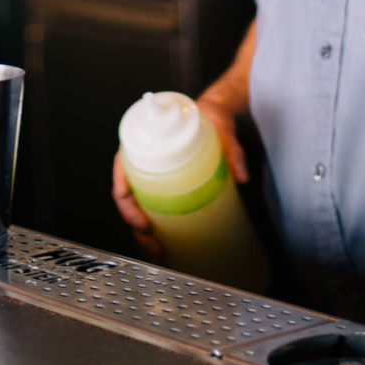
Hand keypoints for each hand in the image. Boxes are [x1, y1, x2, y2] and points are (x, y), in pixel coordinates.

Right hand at [109, 89, 250, 260]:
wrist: (215, 112)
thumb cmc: (208, 115)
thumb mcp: (221, 127)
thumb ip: (232, 150)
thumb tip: (242, 176)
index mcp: (148, 140)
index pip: (123, 166)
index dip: (123, 192)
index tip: (136, 213)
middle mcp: (146, 159)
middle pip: (128, 195)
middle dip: (135, 224)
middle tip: (152, 243)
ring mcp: (154, 175)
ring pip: (138, 206)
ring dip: (142, 233)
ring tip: (158, 251)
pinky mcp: (166, 185)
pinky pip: (151, 208)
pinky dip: (153, 229)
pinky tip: (163, 244)